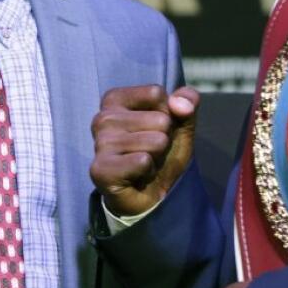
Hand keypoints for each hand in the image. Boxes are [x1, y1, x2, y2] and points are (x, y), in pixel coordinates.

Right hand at [89, 84, 199, 215]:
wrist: (151, 195)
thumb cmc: (161, 152)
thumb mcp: (181, 122)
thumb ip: (187, 101)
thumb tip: (181, 104)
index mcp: (115, 100)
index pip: (156, 93)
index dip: (168, 113)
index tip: (155, 128)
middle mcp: (102, 118)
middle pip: (160, 118)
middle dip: (164, 138)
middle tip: (150, 151)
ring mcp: (100, 143)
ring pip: (156, 141)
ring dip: (158, 156)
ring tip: (144, 163)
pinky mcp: (101, 169)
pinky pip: (143, 161)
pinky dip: (148, 170)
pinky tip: (138, 175)